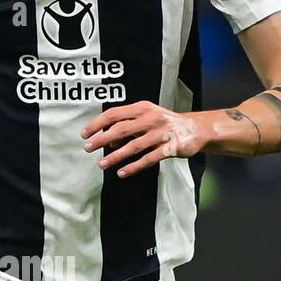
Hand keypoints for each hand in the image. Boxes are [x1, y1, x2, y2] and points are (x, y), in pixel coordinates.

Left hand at [80, 102, 206, 176]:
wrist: (196, 129)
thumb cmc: (165, 124)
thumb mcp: (146, 118)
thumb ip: (128, 127)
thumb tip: (108, 141)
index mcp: (142, 108)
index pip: (114, 114)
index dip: (97, 123)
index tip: (85, 134)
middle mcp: (150, 118)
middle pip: (121, 129)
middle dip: (102, 139)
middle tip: (87, 148)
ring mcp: (161, 133)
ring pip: (133, 146)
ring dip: (115, 156)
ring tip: (102, 164)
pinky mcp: (170, 148)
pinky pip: (148, 158)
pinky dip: (134, 166)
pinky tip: (122, 172)